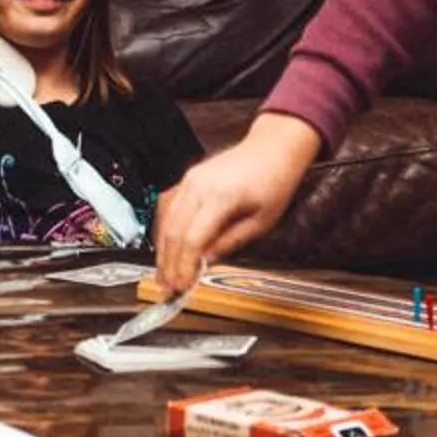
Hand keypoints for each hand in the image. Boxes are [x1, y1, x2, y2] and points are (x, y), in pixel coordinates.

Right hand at [153, 113, 322, 295]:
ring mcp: (190, 180)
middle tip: (167, 288)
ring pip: (166, 220)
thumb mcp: (261, 222)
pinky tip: (165, 249)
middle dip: (168, 264)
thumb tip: (204, 263)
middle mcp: (198, 186)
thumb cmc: (274, 182)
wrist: (273, 148)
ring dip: (162, 251)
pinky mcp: (188, 179)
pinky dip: (164, 231)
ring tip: (163, 275)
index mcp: (220, 197)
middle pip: (173, 232)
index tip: (182, 287)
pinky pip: (169, 208)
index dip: (184, 266)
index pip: (192, 239)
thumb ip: (229, 242)